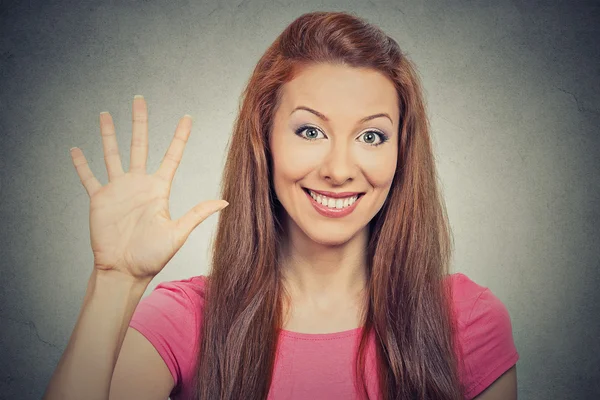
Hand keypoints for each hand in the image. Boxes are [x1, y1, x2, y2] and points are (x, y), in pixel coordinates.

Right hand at [69, 95, 227, 281]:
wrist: (125, 272)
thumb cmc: (152, 256)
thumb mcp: (178, 233)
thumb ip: (197, 214)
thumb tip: (225, 201)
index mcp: (159, 189)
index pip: (171, 155)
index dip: (179, 136)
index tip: (187, 116)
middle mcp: (139, 184)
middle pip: (139, 145)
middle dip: (139, 122)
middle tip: (139, 99)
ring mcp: (118, 190)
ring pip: (112, 154)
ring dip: (109, 135)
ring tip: (106, 114)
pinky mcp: (99, 200)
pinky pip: (89, 178)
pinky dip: (81, 164)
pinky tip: (75, 149)